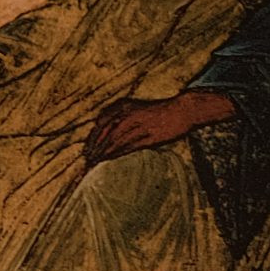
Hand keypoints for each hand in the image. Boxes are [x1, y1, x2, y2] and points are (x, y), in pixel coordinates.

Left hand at [83, 90, 233, 166]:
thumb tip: (109, 132)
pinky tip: (108, 161)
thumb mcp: (137, 109)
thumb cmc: (160, 111)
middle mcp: (127, 114)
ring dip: (102, 153)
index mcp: (124, 106)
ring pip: (113, 141)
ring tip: (94, 164)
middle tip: (87, 159)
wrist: (182, 110)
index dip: (92, 138)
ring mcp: (137, 125)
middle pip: (104, 133)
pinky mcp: (147, 136)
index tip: (87, 149)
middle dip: (94, 148)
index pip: (101, 123)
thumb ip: (123, 118)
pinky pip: (126, 147)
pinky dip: (115, 154)